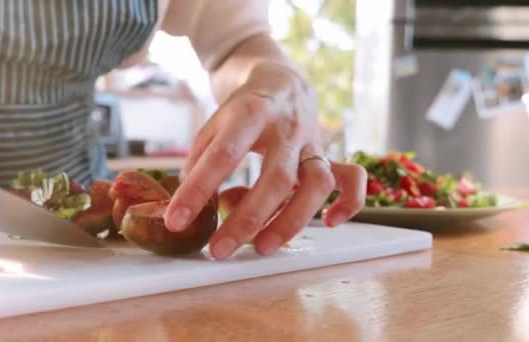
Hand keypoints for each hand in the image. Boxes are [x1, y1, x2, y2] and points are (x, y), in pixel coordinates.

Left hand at [164, 62, 365, 259]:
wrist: (280, 84)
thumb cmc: (242, 112)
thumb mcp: (214, 126)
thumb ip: (201, 161)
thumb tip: (190, 204)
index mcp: (250, 114)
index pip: (223, 155)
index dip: (197, 190)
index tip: (176, 220)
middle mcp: (286, 129)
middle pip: (276, 178)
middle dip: (247, 219)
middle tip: (220, 249)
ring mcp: (311, 143)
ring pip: (316, 184)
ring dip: (291, 220)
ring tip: (263, 248)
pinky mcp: (327, 156)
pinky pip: (351, 179)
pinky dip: (348, 203)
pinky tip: (329, 223)